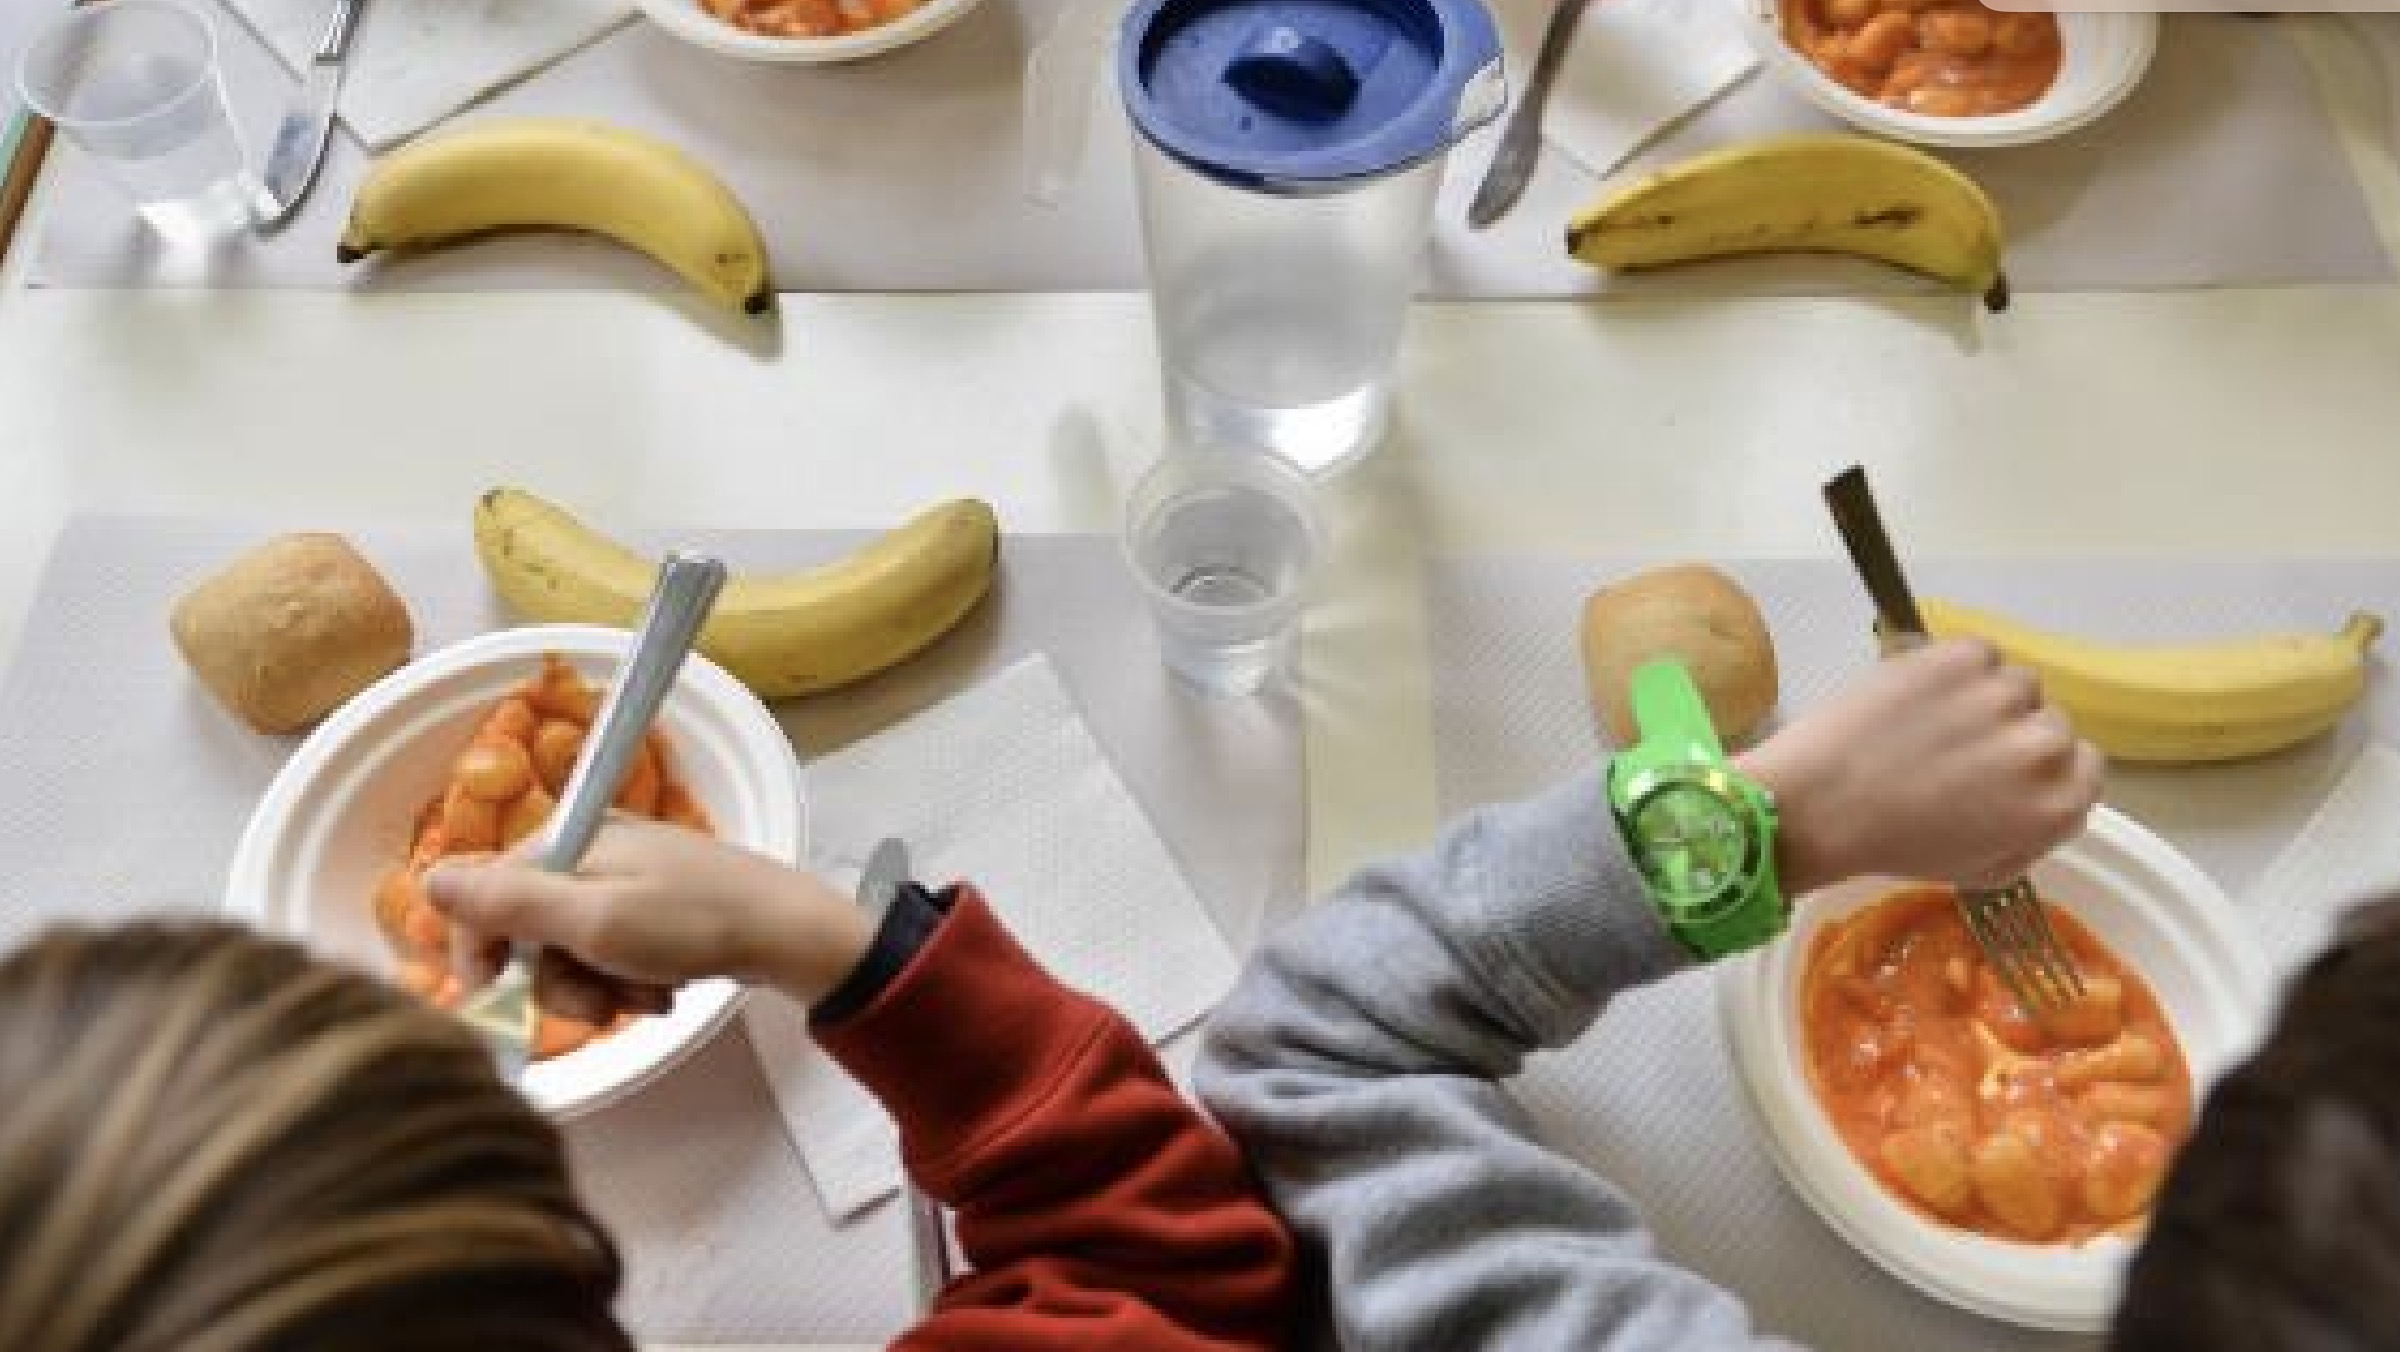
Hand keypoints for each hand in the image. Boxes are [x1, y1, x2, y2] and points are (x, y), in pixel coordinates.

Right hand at [425, 821, 874, 1018]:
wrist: (789, 934)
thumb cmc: (691, 923)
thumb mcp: (592, 920)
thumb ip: (509, 904)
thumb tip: (427, 878)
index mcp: (570, 841)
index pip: (486, 893)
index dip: (482, 948)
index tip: (490, 993)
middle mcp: (592, 851)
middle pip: (531, 931)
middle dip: (561, 979)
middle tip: (603, 1004)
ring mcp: (626, 880)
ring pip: (573, 952)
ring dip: (601, 988)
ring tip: (647, 996)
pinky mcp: (655, 909)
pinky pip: (614, 955)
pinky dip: (631, 981)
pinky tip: (665, 990)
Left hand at [1736, 637, 2102, 896]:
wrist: (1817, 804)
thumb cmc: (1893, 845)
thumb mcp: (1982, 869)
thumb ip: (2035, 834)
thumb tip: (2056, 802)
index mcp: (2056, 804)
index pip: (2088, 766)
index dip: (2045, 767)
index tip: (2008, 769)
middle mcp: (2043, 746)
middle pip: (2051, 723)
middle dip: (2013, 734)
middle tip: (1958, 749)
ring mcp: (2002, 695)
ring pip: (2015, 684)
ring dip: (1984, 698)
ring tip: (1931, 722)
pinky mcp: (1961, 657)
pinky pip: (1979, 654)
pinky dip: (1954, 667)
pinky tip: (1917, 697)